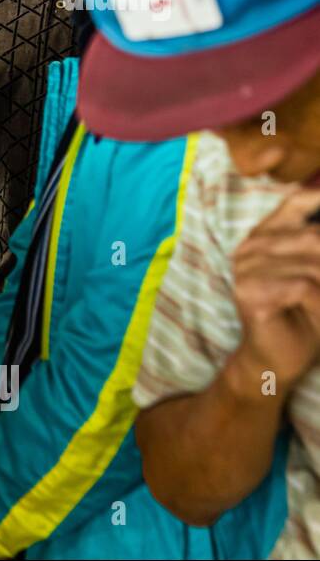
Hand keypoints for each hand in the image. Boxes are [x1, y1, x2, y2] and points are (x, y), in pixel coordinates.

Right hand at [231, 188, 319, 392]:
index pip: (297, 201)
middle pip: (314, 238)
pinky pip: (304, 287)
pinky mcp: (250, 292)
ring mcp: (246, 268)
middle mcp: (251, 247)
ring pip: (314, 264)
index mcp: (265, 235)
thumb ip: (316, 245)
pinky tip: (313, 316)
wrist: (278, 359)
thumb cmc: (305, 314)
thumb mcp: (317, 272)